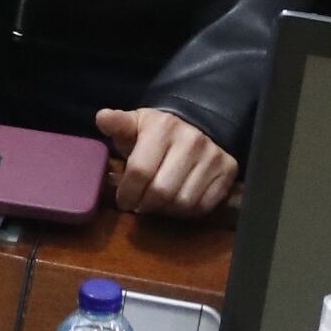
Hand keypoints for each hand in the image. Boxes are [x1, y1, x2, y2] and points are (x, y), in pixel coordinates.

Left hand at [97, 107, 239, 217]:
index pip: (140, 171)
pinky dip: (187, 212)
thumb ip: (117, 124)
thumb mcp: (135, 123)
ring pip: (183, 202)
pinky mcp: (228, 170)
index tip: (124, 200)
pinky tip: (177, 202)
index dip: (128, 193)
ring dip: (166, 210)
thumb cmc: (157, 131)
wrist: (196, 125)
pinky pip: (204, 206)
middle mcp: (191, 140)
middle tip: (140, 204)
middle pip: (162, 192)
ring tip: (158, 203)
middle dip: (145, 204)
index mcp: (163, 127)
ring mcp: (213, 156)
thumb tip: (102, 118)